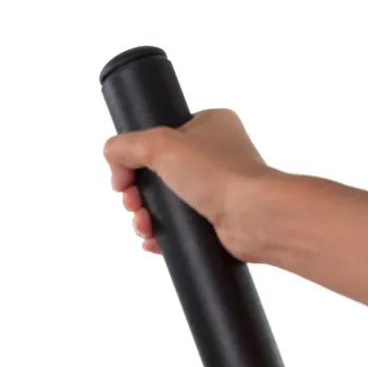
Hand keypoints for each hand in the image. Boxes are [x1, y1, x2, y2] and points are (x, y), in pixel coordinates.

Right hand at [104, 109, 275, 260]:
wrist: (255, 218)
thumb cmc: (220, 174)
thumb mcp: (160, 144)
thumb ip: (126, 145)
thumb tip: (113, 158)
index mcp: (207, 125)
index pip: (157, 137)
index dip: (134, 158)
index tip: (123, 178)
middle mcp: (214, 154)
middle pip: (155, 173)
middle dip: (136, 194)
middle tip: (133, 204)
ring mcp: (216, 188)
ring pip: (164, 202)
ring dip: (144, 216)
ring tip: (144, 226)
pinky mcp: (215, 219)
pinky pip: (178, 226)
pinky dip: (161, 234)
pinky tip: (153, 240)